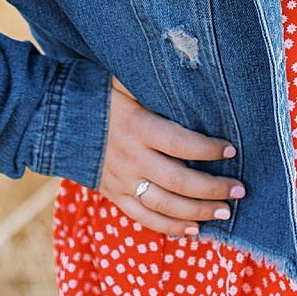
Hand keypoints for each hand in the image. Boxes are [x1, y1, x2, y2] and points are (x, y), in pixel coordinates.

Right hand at [99, 77, 244, 236]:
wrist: (56, 119)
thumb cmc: (99, 93)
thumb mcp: (124, 80)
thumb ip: (151, 80)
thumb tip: (187, 65)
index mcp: (137, 126)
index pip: (179, 143)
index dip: (207, 149)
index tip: (231, 149)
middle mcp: (131, 157)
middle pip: (178, 181)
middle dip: (213, 188)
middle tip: (240, 190)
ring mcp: (121, 180)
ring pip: (165, 205)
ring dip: (198, 212)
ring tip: (225, 212)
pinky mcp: (113, 194)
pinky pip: (144, 218)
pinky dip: (169, 227)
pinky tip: (193, 230)